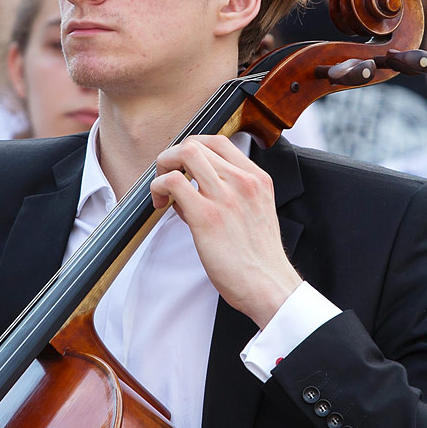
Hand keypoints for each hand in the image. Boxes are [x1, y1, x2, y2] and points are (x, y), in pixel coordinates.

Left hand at [151, 135, 301, 327]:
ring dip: (163, 168)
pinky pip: (173, 182)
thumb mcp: (257, 212)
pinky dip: (158, 187)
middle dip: (173, 156)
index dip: (193, 148)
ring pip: (185, 154)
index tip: (183, 166)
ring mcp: (226, 196)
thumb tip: (194, 187)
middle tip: (167, 178)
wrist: (268, 286)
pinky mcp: (207, 216)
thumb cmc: (258, 258)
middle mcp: (243, 182)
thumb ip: (233, 194)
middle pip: (197, 143)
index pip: (219, 141)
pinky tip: (161, 205)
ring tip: (162, 191)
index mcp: (257, 179)